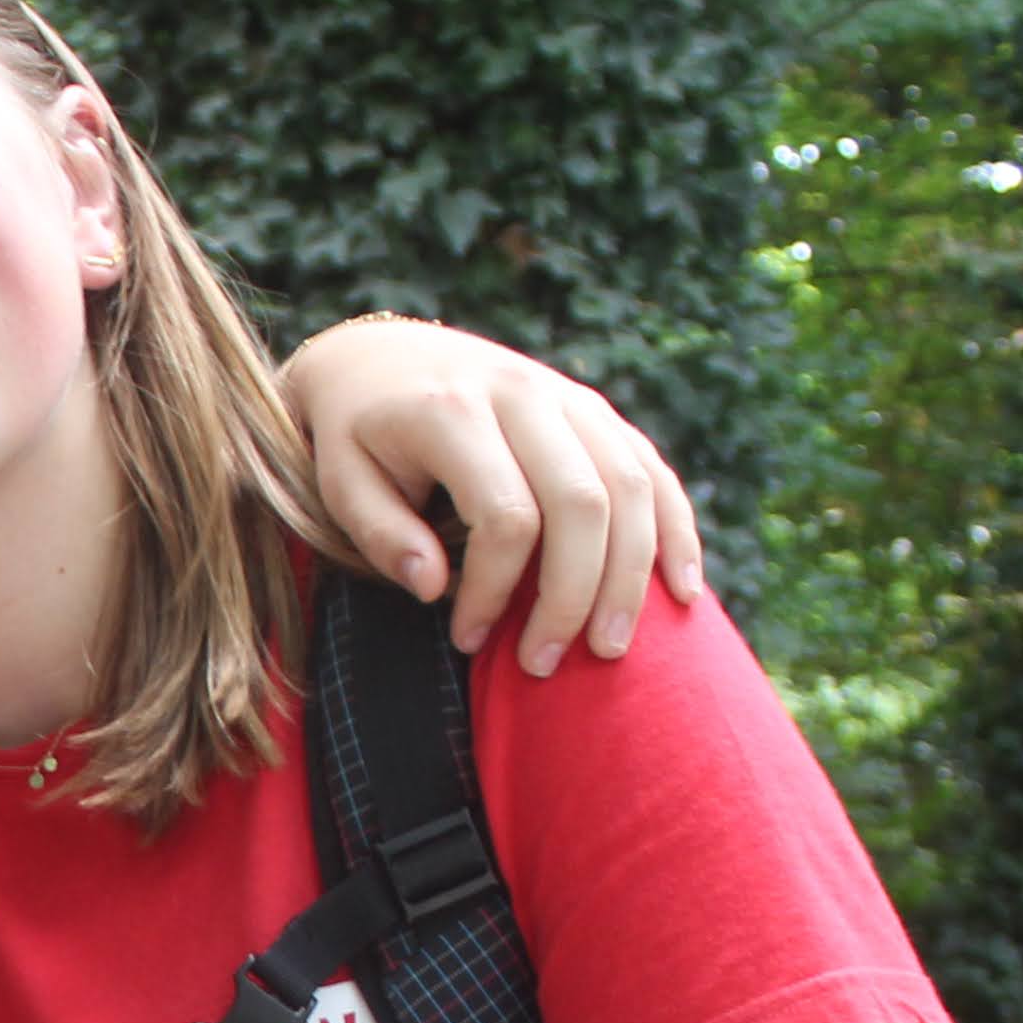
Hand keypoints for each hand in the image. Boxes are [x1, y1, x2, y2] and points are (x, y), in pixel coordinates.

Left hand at [273, 317, 706, 674]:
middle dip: (573, 595)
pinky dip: (674, 530)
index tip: (465, 640)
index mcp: (454, 411)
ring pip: (630, 486)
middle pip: (582, 502)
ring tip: (610, 648)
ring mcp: (569, 397)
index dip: (494, 590)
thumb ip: (381, 535)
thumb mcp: (342, 482)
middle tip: (546, 664)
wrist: (380, 358)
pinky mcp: (596, 410)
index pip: (505, 515)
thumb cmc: (354, 438)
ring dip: (630, 576)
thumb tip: (435, 589)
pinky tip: (681, 591)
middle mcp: (522, 394)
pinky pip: (651, 469)